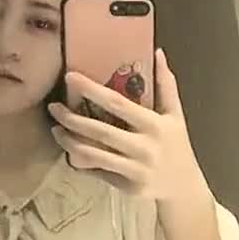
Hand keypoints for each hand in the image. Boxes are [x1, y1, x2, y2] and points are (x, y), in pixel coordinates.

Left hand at [48, 49, 206, 201]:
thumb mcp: (175, 115)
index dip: (91, 90)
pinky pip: (98, 173)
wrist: (185, 187)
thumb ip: (166, 84)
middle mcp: (144, 147)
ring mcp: (135, 169)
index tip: (70, 77)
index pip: (117, 103)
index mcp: (154, 125)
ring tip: (56, 130)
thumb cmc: (177, 146)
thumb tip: (158, 52)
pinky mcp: (128, 187)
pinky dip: (81, 163)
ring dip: (69, 142)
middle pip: (99, 131)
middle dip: (71, 119)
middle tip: (54, 107)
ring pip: (93, 155)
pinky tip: (71, 152)